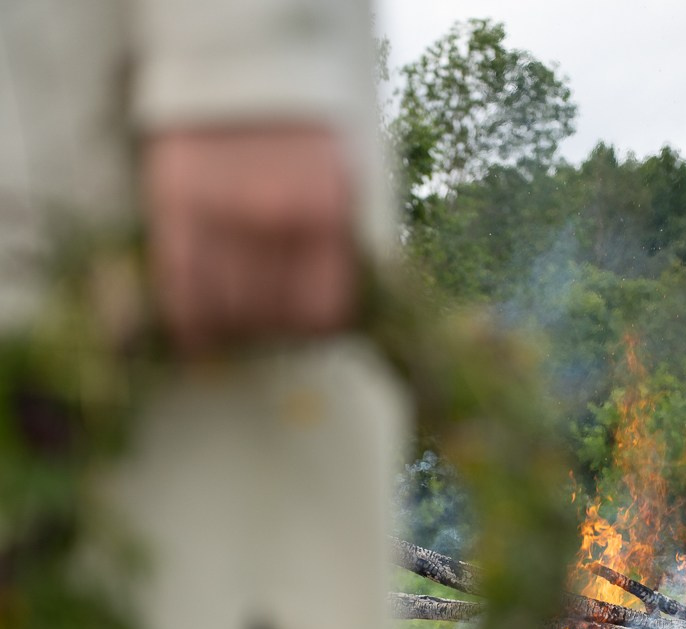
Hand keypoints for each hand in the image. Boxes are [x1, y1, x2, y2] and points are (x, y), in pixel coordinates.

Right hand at [142, 125, 356, 351]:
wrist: (237, 67)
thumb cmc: (296, 136)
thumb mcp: (339, 182)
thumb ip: (337, 246)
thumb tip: (327, 321)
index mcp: (325, 213)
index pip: (320, 313)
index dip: (308, 330)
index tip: (297, 327)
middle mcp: (275, 217)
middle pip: (271, 317)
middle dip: (265, 328)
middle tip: (257, 321)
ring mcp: (222, 212)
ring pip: (226, 313)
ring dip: (228, 328)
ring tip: (228, 320)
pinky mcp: (174, 206)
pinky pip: (181, 293)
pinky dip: (190, 324)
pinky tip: (194, 332)